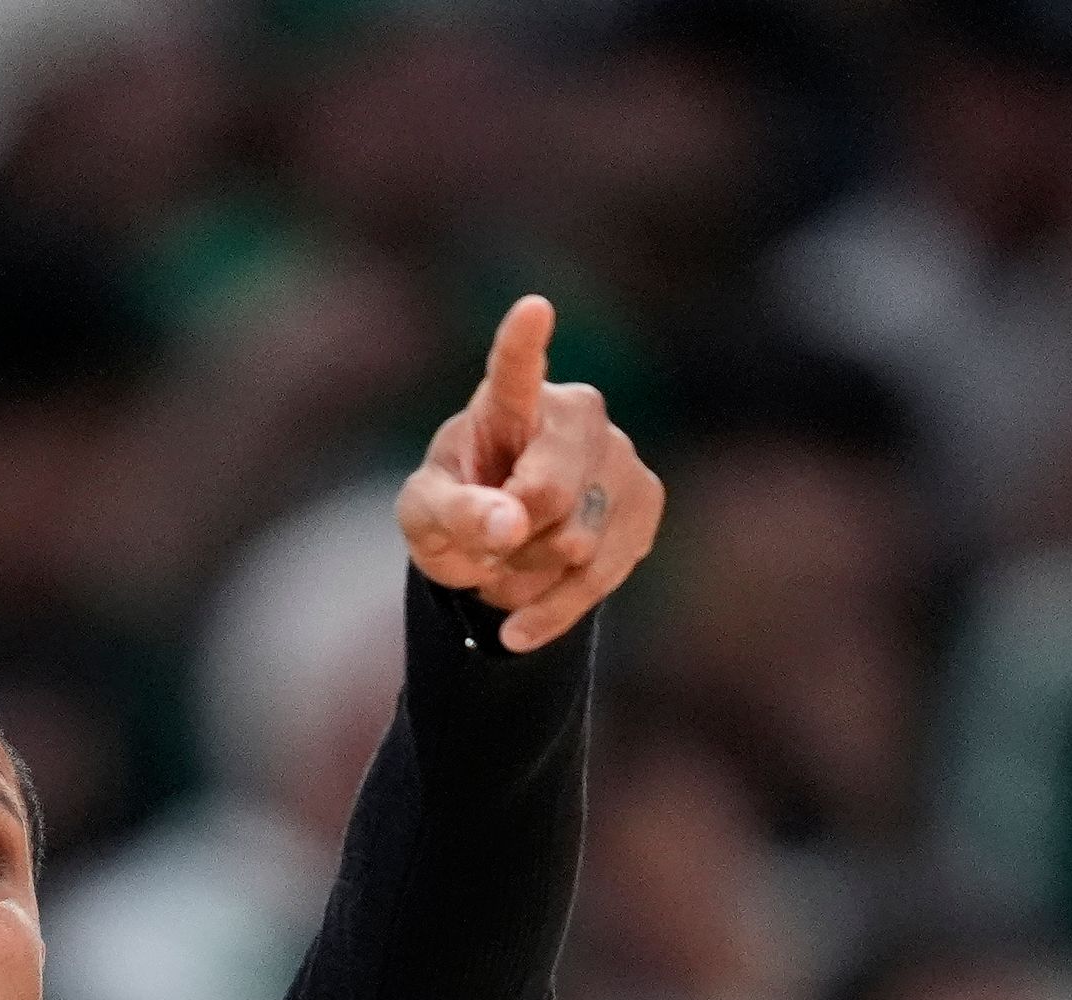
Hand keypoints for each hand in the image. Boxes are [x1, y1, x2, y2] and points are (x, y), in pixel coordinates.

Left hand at [397, 294, 663, 652]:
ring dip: (529, 574)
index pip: (514, 370)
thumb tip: (512, 523)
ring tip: (510, 561)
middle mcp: (577, 412)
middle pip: (550, 494)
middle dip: (511, 540)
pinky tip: (525, 619)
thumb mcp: (425, 517)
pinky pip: (602, 576)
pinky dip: (554, 608)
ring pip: (579, 543)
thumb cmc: (455, 511)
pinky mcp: (646, 500)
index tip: (533, 309)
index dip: (523, 343)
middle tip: (488, 544)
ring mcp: (619, 453)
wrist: (499, 548)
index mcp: (508, 401)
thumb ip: (454, 514)